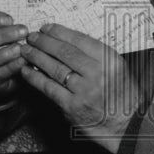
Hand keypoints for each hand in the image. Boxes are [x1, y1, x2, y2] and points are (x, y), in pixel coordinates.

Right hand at [0, 9, 27, 99]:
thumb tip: (23, 16)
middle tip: (23, 31)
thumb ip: (5, 23)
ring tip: (20, 48)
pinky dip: (10, 67)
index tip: (10, 19)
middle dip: (2, 35)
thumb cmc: (1, 43)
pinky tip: (22, 61)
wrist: (1, 72)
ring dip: (3, 54)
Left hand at [19, 23, 139, 152]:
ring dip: (36, 57)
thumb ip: (96, 55)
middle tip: (32, 36)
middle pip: (65, 52)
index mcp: (110, 60)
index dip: (59, 32)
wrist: (127, 125)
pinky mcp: (72, 107)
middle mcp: (98, 73)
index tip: (47, 28)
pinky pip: (49, 88)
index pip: (79, 40)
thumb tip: (67, 41)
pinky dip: (35, 78)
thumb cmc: (123, 97)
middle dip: (44, 42)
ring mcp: (84, 91)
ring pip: (55, 68)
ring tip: (26, 50)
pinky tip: (26, 71)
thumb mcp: (118, 69)